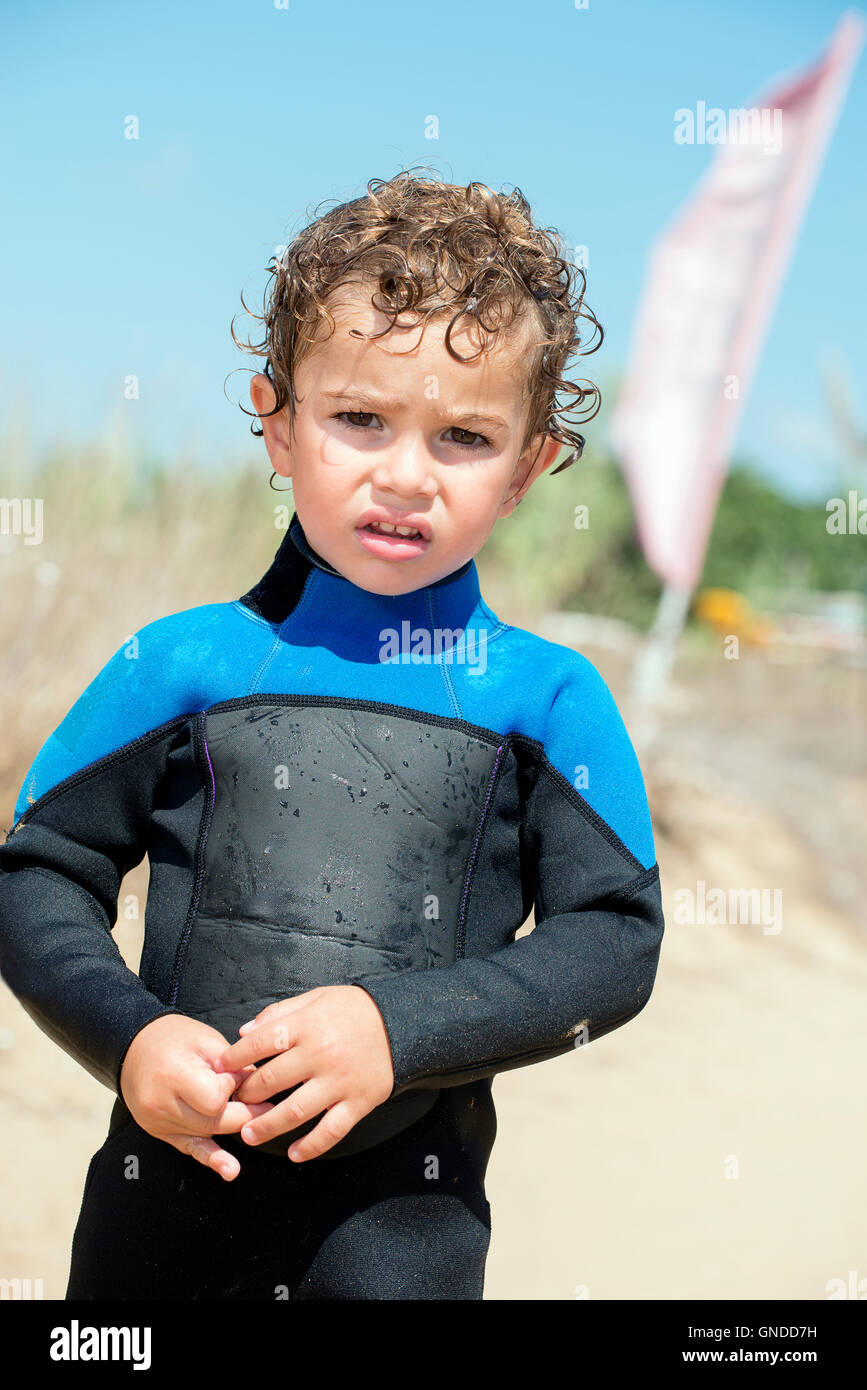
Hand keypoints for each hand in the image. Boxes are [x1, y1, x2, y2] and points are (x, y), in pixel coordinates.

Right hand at [119, 1013, 275, 1181]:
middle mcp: (161, 1103)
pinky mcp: (159, 1132)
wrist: (134, 1047)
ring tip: (259, 1124)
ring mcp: (157, 1122)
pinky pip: (189, 1148)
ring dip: (231, 1127)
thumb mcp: (206, 1039)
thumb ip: (232, 1063)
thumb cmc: (173, 1037)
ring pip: (206, 1134)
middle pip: (213, 1121)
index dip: (233, 1088)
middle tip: (266, 1106)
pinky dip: (211, 1159)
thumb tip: (259, 1084)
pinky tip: (230, 1170)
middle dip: (243, 1114)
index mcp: (173, 1074)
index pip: (215, 1098)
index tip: (237, 1076)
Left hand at [213, 986, 394, 1161]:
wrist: (400, 1022)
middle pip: (273, 1080)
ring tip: (249, 1136)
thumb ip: (279, 1013)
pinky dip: (312, 1146)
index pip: (262, 1042)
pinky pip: (332, 1130)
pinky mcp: (359, 1102)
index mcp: (308, 1026)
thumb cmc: (352, 1009)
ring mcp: (340, 1081)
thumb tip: (244, 1032)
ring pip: (296, 1111)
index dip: (236, 1057)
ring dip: (268, 1127)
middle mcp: (321, 1054)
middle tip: (235, 1102)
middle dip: (247, 1094)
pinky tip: (295, 1154)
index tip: (220, 1068)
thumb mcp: (316, 998)